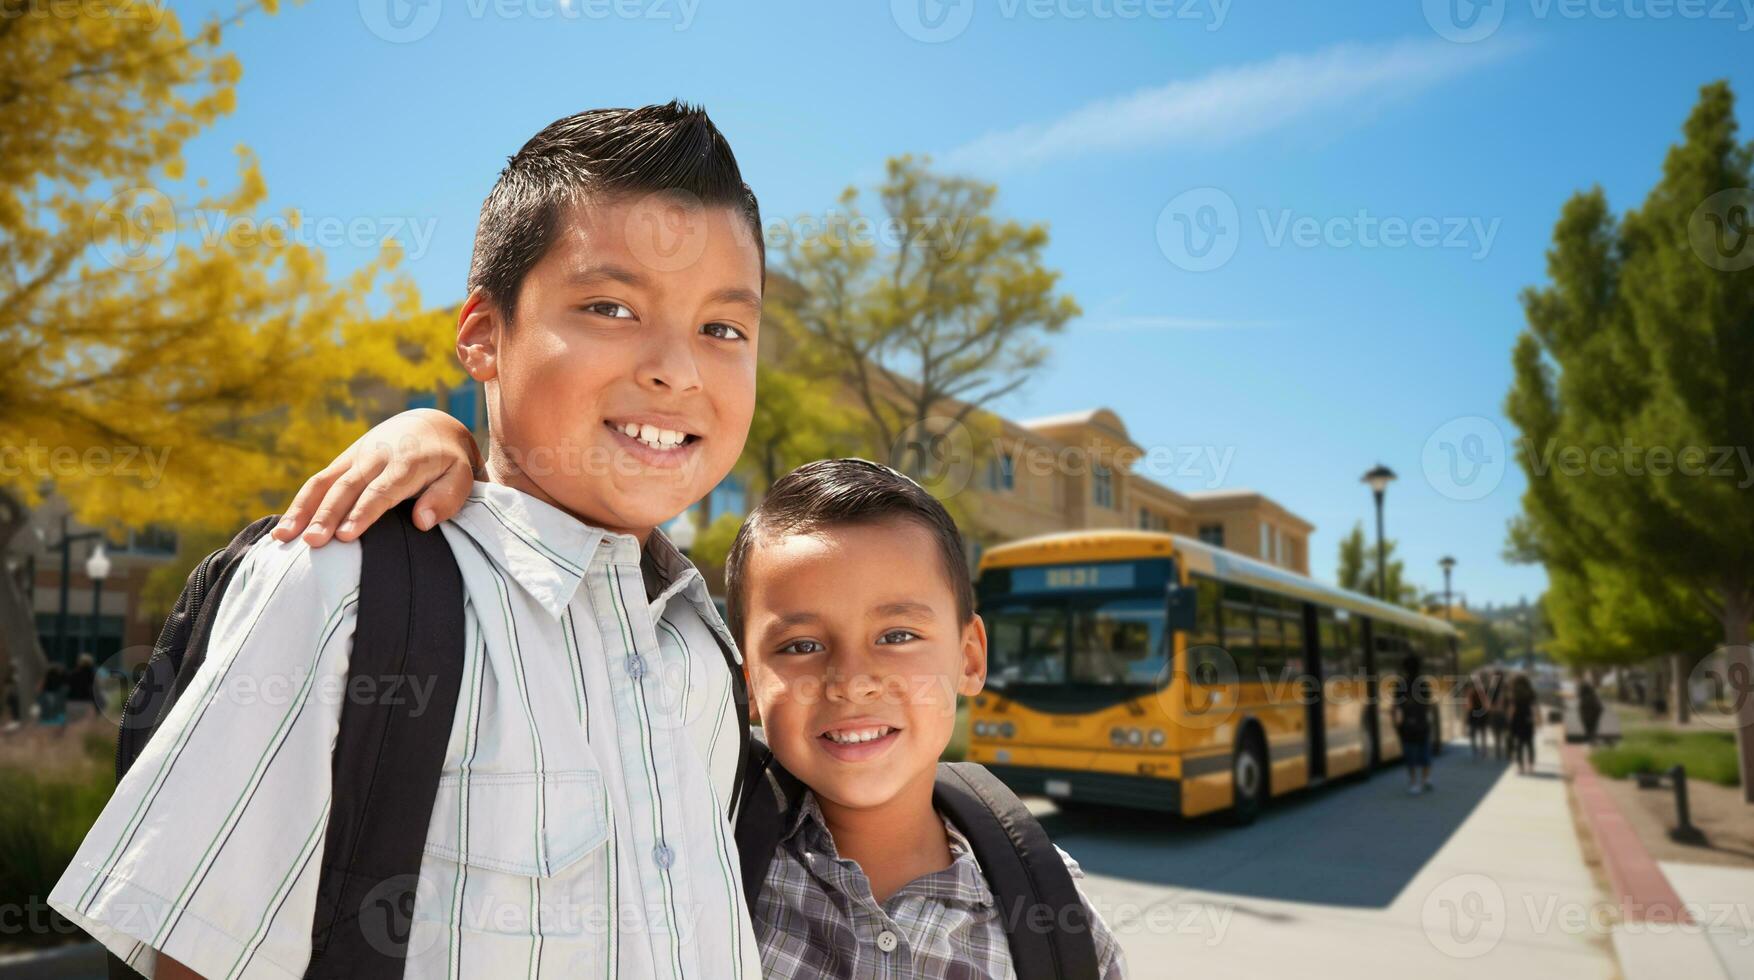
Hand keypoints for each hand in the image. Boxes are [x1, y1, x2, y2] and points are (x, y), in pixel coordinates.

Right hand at [272, 409, 481, 546]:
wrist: (431, 426)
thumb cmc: (449, 461)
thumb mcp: (463, 476)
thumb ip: (447, 497)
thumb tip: (421, 522)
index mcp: (407, 462)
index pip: (382, 490)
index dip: (363, 512)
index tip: (347, 535)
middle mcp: (376, 457)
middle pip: (348, 487)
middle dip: (328, 515)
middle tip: (312, 542)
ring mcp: (355, 457)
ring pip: (324, 482)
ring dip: (303, 510)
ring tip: (284, 538)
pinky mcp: (343, 461)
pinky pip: (317, 482)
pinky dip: (299, 504)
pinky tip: (283, 529)